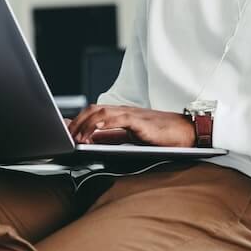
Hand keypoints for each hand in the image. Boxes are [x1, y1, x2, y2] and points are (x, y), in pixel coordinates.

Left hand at [67, 104, 195, 146]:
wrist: (187, 133)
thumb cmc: (163, 137)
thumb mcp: (132, 138)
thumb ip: (113, 137)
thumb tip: (92, 141)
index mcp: (121, 115)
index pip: (94, 112)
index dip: (77, 119)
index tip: (64, 130)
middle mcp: (124, 111)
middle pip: (93, 109)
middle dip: (76, 122)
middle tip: (66, 136)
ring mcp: (132, 115)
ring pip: (101, 112)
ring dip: (85, 124)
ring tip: (75, 137)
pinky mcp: (139, 121)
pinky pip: (117, 119)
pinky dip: (101, 124)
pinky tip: (92, 133)